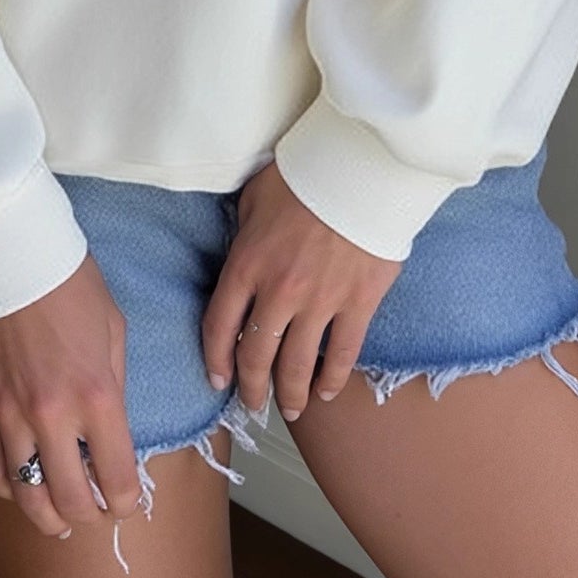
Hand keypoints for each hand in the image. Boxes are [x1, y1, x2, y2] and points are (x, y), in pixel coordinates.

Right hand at [0, 252, 143, 536]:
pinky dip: (7, 486)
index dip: (125, 501)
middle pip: (69, 498)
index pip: (115, 476)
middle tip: (92, 513)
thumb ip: (113, 384)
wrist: (5, 251)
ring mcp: (7, 414)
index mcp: (96, 394)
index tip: (126, 502)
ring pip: (24, 494)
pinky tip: (19, 485)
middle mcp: (51, 415)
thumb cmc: (68, 281)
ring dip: (45, 514)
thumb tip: (110, 429)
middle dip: (87, 516)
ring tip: (56, 519)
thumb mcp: (112, 328)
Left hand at [201, 160, 402, 422]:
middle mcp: (278, 292)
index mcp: (247, 264)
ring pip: (298, 365)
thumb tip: (242, 251)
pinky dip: (332, 378)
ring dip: (291, 395)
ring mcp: (320, 302)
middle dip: (252, 388)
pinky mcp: (358, 303)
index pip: (219, 326)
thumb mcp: (255, 197)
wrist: (361, 168)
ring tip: (290, 409)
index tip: (218, 379)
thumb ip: (244, 232)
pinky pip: (343, 353)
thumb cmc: (305, 175)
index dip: (216, 359)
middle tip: (254, 403)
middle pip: (257, 356)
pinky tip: (326, 391)